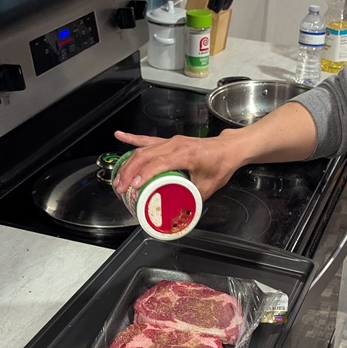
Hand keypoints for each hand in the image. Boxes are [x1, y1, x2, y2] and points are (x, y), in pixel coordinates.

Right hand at [112, 130, 242, 199]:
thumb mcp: (208, 187)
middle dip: (130, 171)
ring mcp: (171, 141)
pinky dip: (133, 138)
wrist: (228, 148)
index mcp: (186, 154)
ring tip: (118, 177)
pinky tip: (119, 136)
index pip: (160, 163)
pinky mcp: (170, 141)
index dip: (145, 174)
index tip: (134, 186)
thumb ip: (192, 199)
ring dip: (129, 162)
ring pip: (144, 149)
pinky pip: (148, 139)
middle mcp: (176, 145)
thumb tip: (177, 211)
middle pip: (146, 155)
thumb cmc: (220, 165)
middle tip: (120, 187)